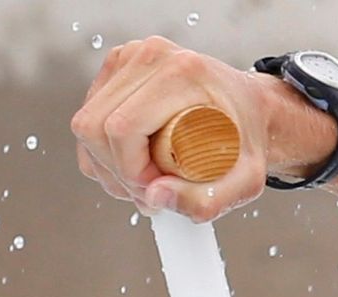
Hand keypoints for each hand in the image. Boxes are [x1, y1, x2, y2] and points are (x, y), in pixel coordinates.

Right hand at [70, 37, 325, 221]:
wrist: (251, 109)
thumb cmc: (249, 139)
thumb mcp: (246, 181)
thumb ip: (208, 200)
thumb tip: (155, 197)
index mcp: (183, 74)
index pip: (123, 129)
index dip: (130, 171)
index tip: (156, 191)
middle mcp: (151, 56)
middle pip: (95, 126)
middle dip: (116, 172)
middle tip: (150, 192)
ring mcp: (130, 57)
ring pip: (86, 121)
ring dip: (107, 163)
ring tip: (144, 180)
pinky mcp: (118, 66)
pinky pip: (89, 113)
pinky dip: (103, 148)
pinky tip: (133, 162)